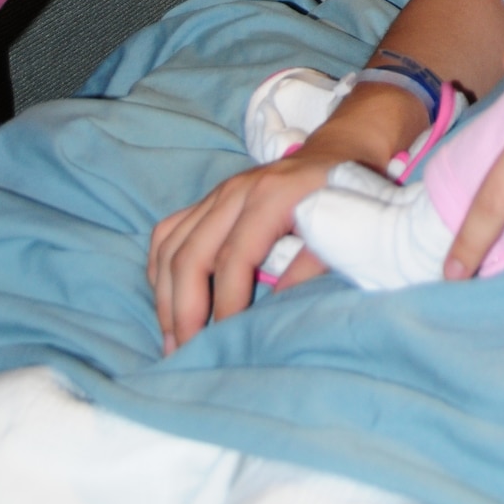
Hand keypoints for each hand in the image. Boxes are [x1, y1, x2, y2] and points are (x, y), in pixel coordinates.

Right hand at [148, 77, 428, 348]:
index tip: (225, 341)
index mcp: (271, 196)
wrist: (337, 152)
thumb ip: (312, 264)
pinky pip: (168, 232)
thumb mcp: (342, 227)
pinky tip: (167, 301)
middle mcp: (235, 191)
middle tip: (186, 352)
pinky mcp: (208, 199)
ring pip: (170, 244)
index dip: (225, 304)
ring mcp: (217, 193)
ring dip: (165, 296)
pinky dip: (160, 269)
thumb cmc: (343, 196)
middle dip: (183, 309)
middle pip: (190, 253)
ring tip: (173, 339)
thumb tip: (276, 307)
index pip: (234, 258)